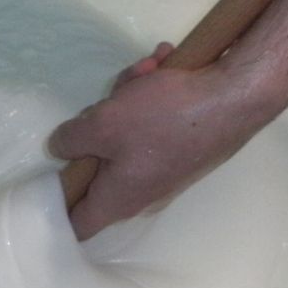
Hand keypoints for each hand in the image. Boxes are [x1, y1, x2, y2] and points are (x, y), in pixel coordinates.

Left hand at [49, 44, 271, 239]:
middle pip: (101, 162)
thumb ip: (71, 138)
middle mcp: (143, 192)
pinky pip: (155, 122)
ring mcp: (165, 168)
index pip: (79, 225)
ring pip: (129, 133)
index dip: (58, 209)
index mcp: (119, 199)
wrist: (238, 96)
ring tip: (147, 68)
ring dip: (131, 96)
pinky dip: (155, 93)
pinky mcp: (183, 145)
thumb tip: (60, 148)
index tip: (49, 181)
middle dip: (100, 122)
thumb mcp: (104, 123)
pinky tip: (164, 63)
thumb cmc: (165, 118)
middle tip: (112, 93)